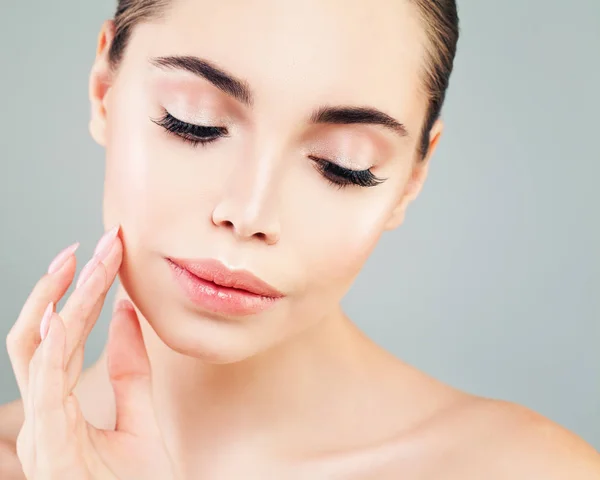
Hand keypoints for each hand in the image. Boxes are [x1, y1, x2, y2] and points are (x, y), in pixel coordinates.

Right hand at [6, 228, 178, 479]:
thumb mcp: (142, 416)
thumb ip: (132, 369)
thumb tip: (129, 315)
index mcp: (62, 406)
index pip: (62, 337)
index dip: (76, 294)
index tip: (103, 256)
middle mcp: (45, 414)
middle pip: (40, 335)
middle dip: (61, 286)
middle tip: (90, 245)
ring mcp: (42, 429)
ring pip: (37, 350)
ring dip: (61, 300)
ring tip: (83, 261)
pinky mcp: (51, 444)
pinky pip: (45, 385)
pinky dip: (51, 344)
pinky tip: (61, 310)